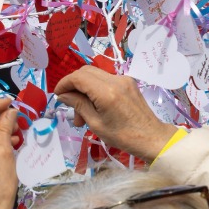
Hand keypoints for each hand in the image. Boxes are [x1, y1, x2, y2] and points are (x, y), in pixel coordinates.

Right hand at [54, 68, 175, 161]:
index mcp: (107, 92)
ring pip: (95, 76)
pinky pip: (106, 81)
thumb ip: (78, 105)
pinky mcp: (129, 83)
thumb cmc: (123, 136)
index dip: (64, 83)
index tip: (57, 95)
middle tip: (70, 107)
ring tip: (82, 115)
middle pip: (86, 72)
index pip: (78, 77)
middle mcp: (116, 80)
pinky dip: (96, 90)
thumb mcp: (95, 123)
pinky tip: (94, 108)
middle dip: (74, 86)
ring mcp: (124, 80)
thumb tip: (63, 95)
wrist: (151, 137)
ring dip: (84, 90)